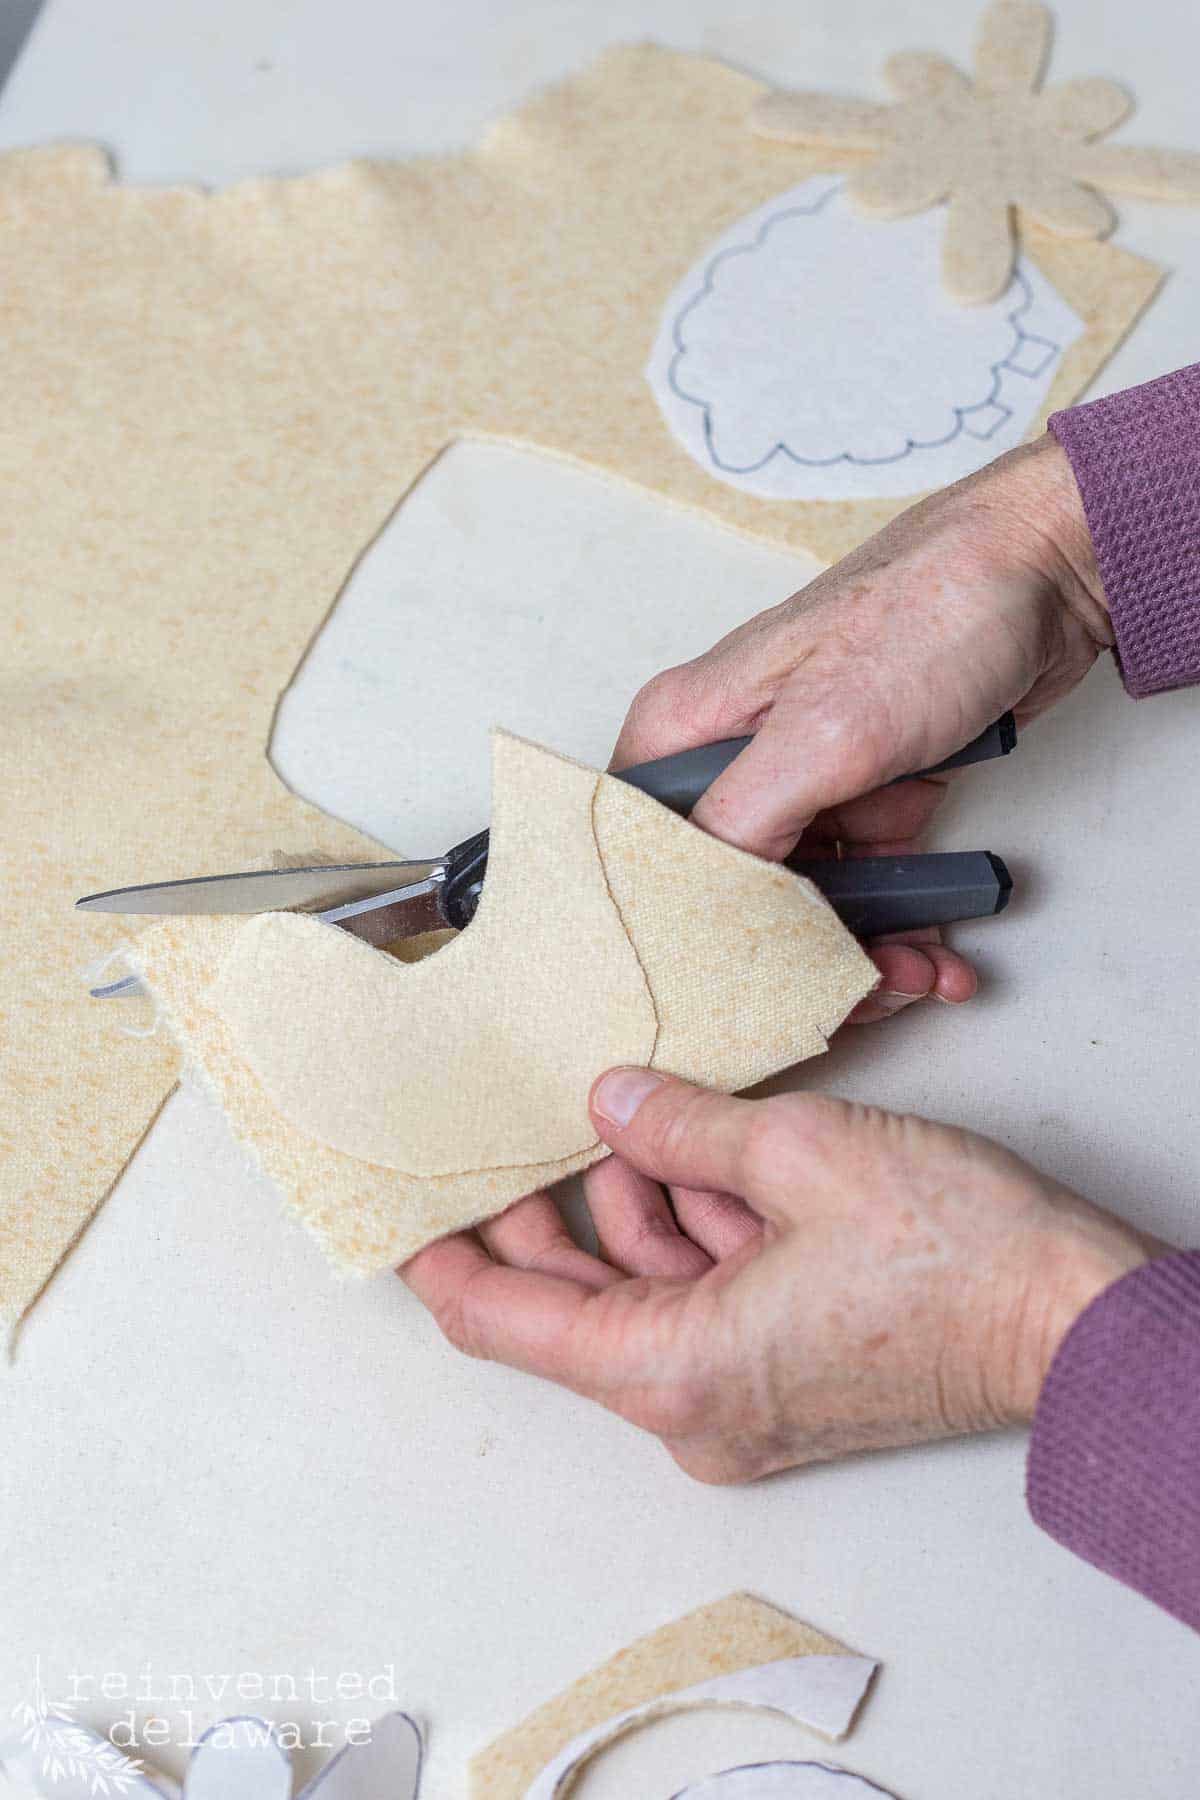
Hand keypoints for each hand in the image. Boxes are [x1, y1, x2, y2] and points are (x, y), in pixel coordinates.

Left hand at [402, 1071, 1153, 1482]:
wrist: (1072, 1320)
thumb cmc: (959, 1265)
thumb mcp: (799, 1154)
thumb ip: (682, 1126)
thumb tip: (613, 1103)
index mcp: (675, 1370)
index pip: (504, 1320)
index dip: (441, 1258)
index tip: (400, 1209)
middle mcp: (693, 1406)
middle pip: (567, 1305)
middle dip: (541, 1210)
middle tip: (514, 1128)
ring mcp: (739, 1399)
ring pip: (637, 1293)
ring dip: (631, 1205)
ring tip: (635, 1116)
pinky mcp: (781, 1375)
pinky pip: (699, 1300)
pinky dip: (692, 1229)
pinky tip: (703, 1154)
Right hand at [613, 433, 1110, 1022]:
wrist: (1050, 574)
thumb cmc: (932, 613)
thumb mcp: (824, 729)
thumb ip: (743, 822)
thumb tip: (697, 907)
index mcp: (686, 729)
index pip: (642, 854)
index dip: (681, 930)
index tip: (737, 982)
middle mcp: (732, 757)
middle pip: (729, 893)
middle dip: (795, 956)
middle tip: (854, 988)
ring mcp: (802, 778)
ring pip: (805, 900)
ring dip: (865, 949)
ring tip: (917, 972)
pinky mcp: (865, 792)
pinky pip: (866, 880)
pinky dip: (904, 921)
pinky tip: (941, 949)